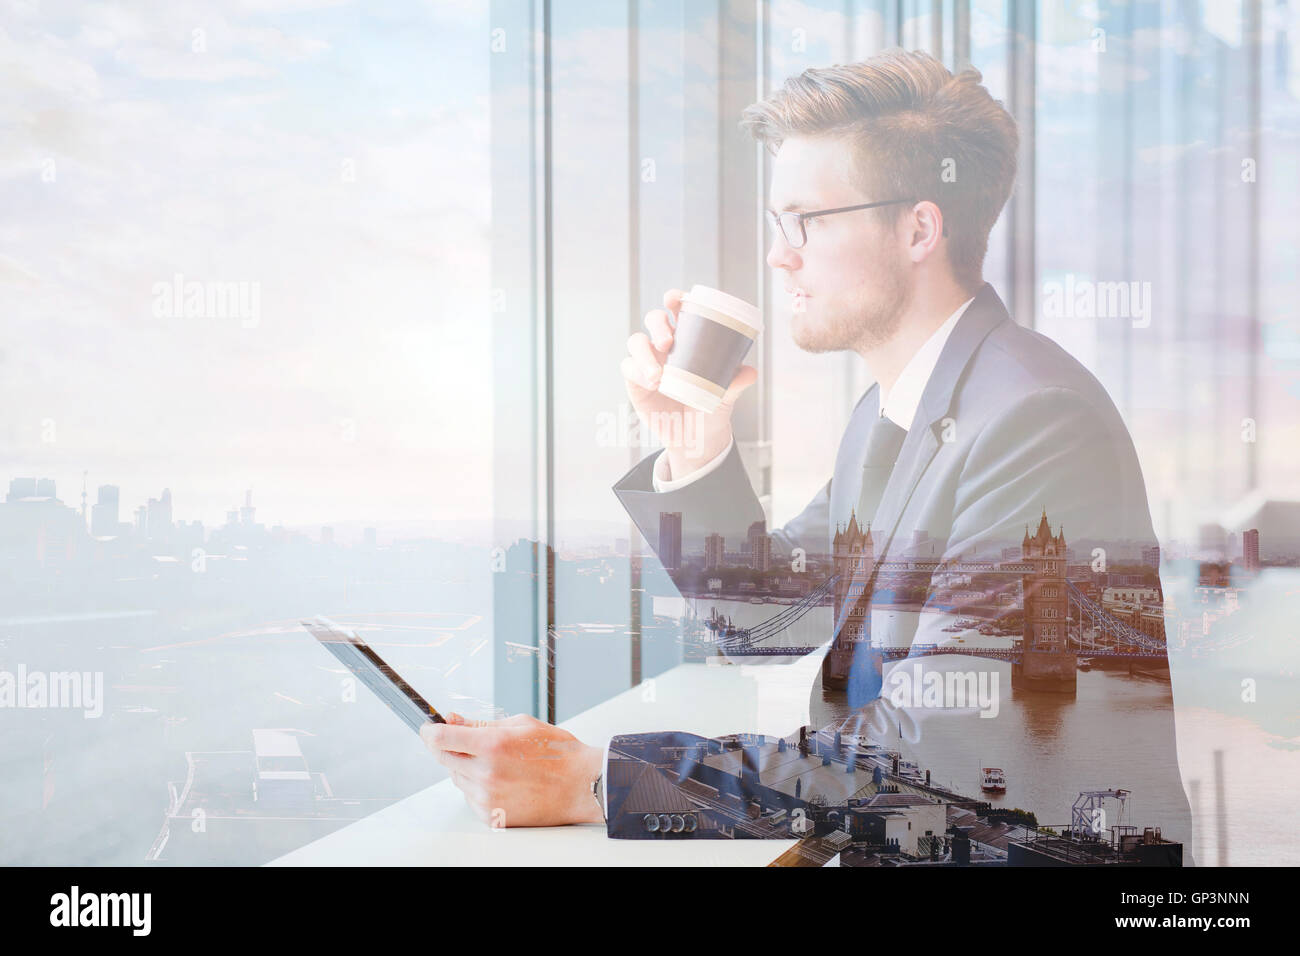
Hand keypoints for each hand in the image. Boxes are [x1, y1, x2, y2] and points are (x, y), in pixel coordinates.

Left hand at [420, 712, 605, 827]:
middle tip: (464, 740)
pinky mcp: (493, 816)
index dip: (429, 730)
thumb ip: (481, 724)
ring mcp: (488, 798)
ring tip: (497, 762)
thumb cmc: (559, 753)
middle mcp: (486, 774)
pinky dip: (478, 786)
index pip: (441, 738)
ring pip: (457, 778)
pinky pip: (470, 797)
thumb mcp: (521, 725)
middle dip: (447, 746)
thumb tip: (452, 720)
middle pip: (443, 758)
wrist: (583, 786)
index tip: (428, 727)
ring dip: (465, 767)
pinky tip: (502, 779)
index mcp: (493, 746)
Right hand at [621, 287, 756, 481]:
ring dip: (644, 353)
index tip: (674, 299)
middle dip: (657, 324)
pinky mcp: (635, 380)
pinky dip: (637, 371)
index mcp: (689, 340)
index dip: (674, 299)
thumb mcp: (725, 397)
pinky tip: (652, 383)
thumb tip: (750, 372)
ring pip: (636, 342)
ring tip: (658, 374)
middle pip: (653, 319)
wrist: (695, 440)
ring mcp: (648, 361)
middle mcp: (666, 347)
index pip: (678, 311)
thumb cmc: (709, 409)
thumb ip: (735, 384)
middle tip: (668, 343)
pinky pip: (628, 367)